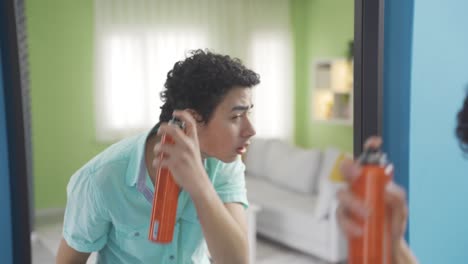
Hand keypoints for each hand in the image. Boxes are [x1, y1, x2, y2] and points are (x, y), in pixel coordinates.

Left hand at [152, 110, 208, 194]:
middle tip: (159, 131)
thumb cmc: (194, 167)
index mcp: (194, 141)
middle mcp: (188, 146)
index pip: (191, 123)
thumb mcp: (194, 151)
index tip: (175, 113)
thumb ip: (185, 142)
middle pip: (173, 130)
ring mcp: (181, 155)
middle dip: (163, 128)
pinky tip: (157, 164)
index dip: (183, 115)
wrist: (199, 183)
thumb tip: (171, 134)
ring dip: (156, 148)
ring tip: (157, 152)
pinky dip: (156, 162)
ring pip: (162, 146)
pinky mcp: (174, 165)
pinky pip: (159, 160)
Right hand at [336, 136, 407, 259]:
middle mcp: (357, 187)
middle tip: (356, 174)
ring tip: (366, 214)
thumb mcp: (401, 208)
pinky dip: (348, 223)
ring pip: (341, 194)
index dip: (369, 147)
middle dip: (349, 169)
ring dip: (352, 202)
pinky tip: (358, 229)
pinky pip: (340, 216)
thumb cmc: (392, 221)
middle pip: (346, 170)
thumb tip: (387, 190)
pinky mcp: (343, 218)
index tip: (375, 142)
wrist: (387, 244)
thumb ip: (397, 197)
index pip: (368, 159)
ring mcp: (348, 202)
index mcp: (372, 180)